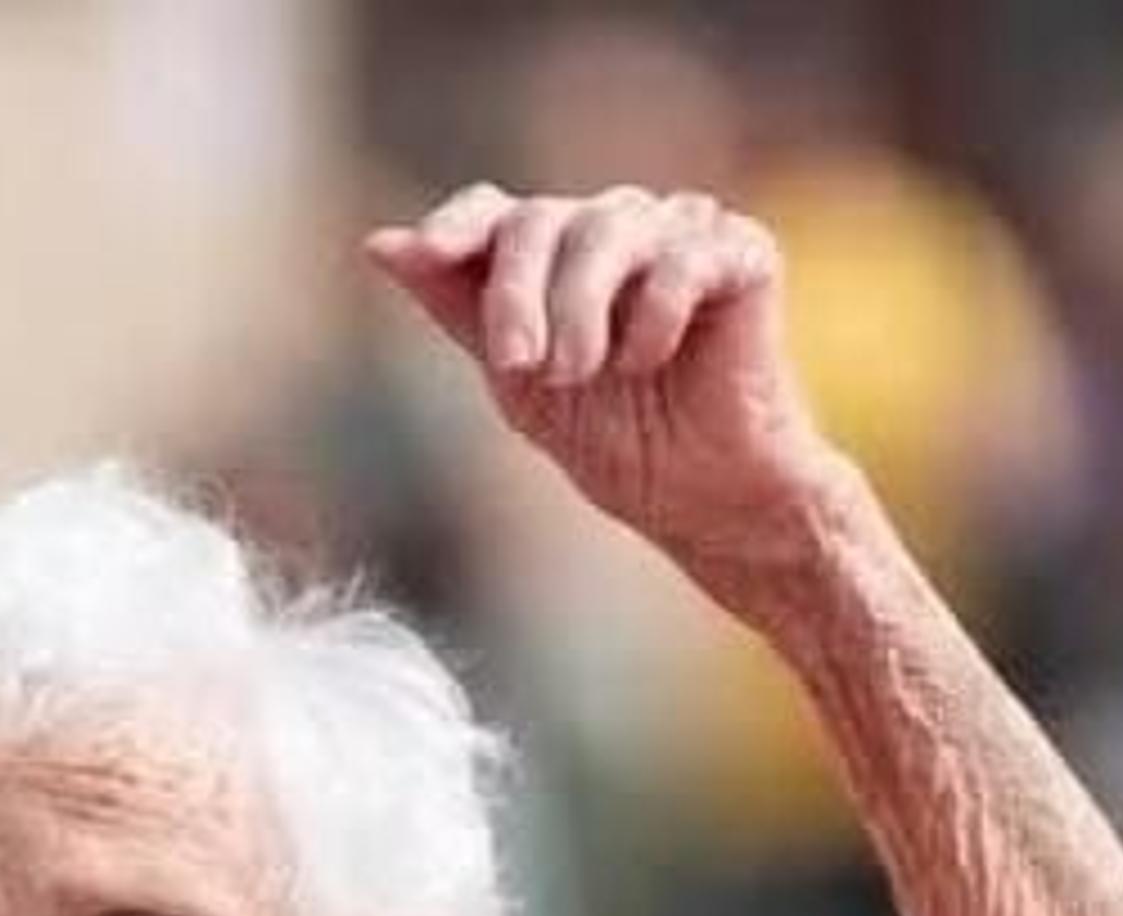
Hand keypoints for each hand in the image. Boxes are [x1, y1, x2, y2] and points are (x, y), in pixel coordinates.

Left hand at [367, 184, 845, 571]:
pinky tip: (654, 359)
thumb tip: (380, 243)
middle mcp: (613, 228)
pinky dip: (654, 316)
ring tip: (580, 374)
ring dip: (580, 309)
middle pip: (541, 218)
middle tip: (520, 365)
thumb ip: (456, 308)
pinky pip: (681, 257)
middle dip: (517, 293)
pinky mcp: (742, 253)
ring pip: (608, 226)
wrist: (701, 497)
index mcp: (553, 255)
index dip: (457, 224)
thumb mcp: (515, 380)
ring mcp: (680, 232)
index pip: (494, 212)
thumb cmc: (613, 438)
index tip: (428, 253)